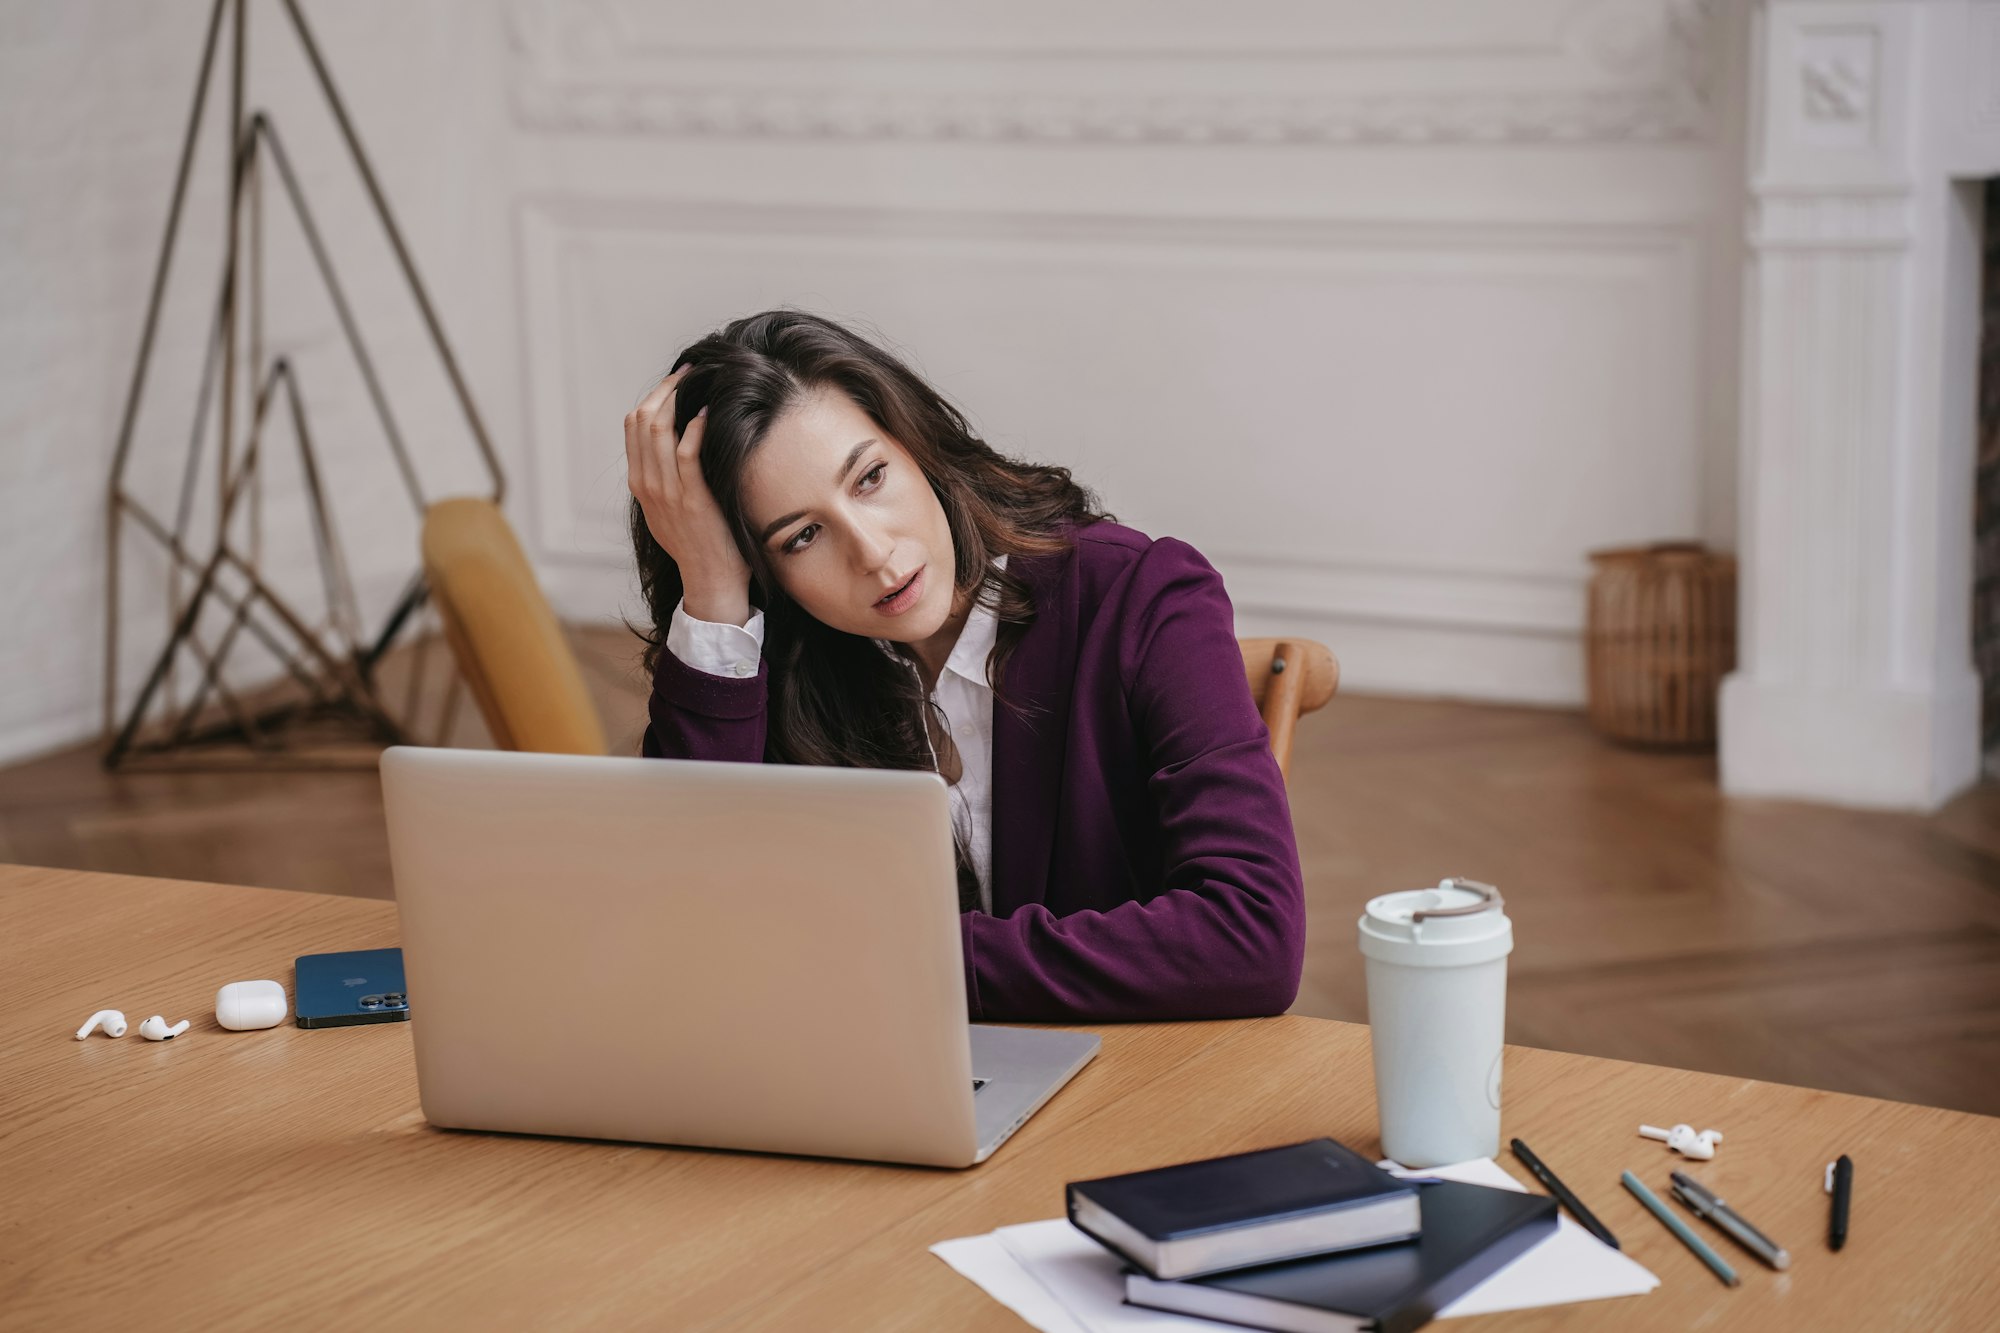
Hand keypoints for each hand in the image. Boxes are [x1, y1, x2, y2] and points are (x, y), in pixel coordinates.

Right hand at [625, 368, 751, 624]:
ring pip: (658, 430)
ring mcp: (668, 493)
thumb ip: (665, 481)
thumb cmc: (700, 544)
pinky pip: (687, 454)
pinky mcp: (693, 500)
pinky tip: (708, 413)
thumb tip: (674, 448)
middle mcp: (647, 485)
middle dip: (664, 390)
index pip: (633, 426)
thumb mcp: (669, 510)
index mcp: (640, 484)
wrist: (711, 581)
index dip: (652, 397)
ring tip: (698, 383)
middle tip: (688, 373)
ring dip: (679, 399)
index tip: (675, 382)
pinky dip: (696, 428)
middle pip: (642, 420)